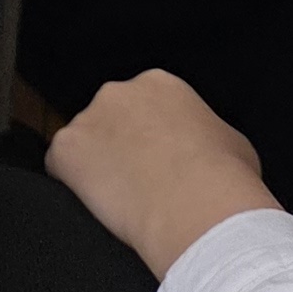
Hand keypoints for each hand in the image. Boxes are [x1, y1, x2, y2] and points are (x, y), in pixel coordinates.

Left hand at [48, 71, 273, 277]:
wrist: (198, 207)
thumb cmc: (224, 178)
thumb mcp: (231, 141)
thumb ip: (206, 133)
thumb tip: (204, 145)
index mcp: (160, 85)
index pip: (142, 105)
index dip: (148, 137)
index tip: (155, 161)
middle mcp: (119, 93)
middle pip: (109, 119)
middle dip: (118, 146)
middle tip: (137, 181)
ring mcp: (88, 120)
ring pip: (84, 145)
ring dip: (96, 167)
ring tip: (122, 200)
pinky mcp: (66, 151)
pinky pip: (60, 169)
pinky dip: (73, 186)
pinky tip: (98, 205)